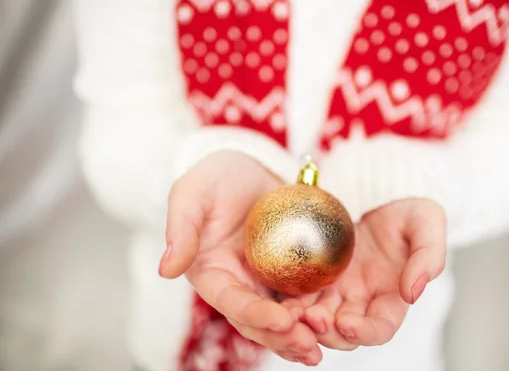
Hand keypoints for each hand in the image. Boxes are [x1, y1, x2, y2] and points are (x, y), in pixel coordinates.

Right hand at [159, 151, 322, 365]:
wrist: (249, 165)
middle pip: (259, 321)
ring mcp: (267, 280)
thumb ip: (181, 229)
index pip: (232, 302)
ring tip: (325, 345)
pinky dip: (320, 310)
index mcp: (213, 274)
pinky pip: (306, 295)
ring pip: (285, 317)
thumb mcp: (192, 194)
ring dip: (303, 335)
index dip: (255, 315)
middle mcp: (239, 284)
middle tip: (310, 347)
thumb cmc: (215, 177)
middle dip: (283, 338)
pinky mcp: (292, 271)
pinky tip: (340, 320)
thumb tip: (166, 270)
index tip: (282, 321)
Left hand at [281, 198, 446, 350]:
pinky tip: (277, 298)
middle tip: (313, 320)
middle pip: (343, 331)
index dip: (366, 332)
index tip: (349, 325)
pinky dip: (288, 302)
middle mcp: (361, 300)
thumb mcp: (427, 223)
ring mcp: (336, 289)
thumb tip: (413, 293)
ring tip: (290, 315)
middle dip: (329, 332)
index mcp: (391, 296)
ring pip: (317, 318)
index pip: (381, 327)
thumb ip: (428, 257)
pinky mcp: (314, 274)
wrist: (379, 188)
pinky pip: (298, 294)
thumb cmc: (409, 206)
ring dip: (303, 323)